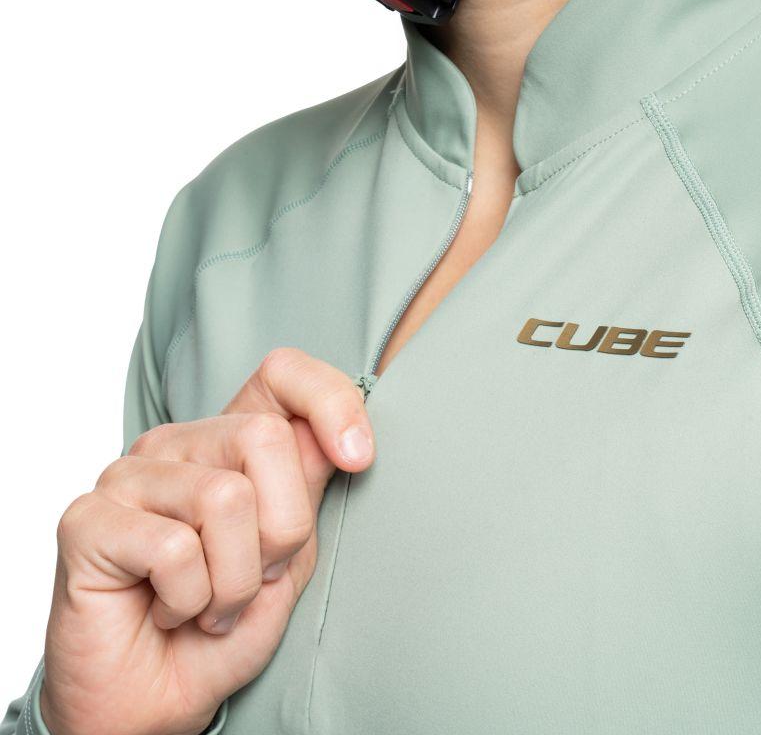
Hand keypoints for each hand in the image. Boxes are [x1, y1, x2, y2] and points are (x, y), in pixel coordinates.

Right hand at [39, 348, 374, 734]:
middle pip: (266, 438)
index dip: (332, 403)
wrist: (160, 701)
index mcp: (230, 443)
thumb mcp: (291, 555)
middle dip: (284, 529)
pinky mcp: (86, 519)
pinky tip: (168, 611)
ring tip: (211, 604)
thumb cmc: (225, 626)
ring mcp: (127, 477)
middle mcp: (177, 447)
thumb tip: (341, 437)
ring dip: (236, 580)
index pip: (283, 373)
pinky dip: (191, 599)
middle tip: (257, 576)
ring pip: (225, 498)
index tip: (360, 460)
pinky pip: (174, 548)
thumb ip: (308, 489)